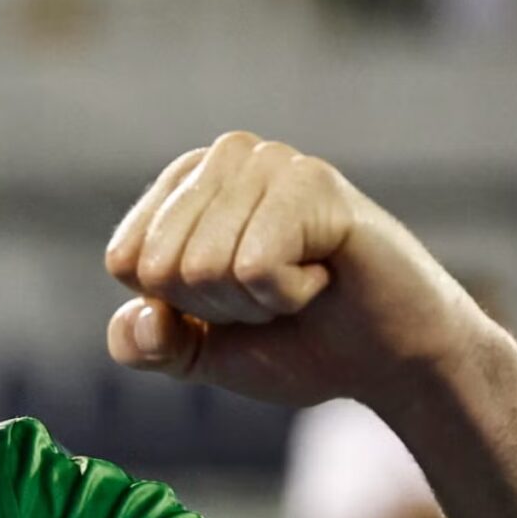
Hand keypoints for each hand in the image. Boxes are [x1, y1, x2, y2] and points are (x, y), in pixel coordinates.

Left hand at [103, 131, 501, 409]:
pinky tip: (325, 275)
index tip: (235, 301)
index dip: (178, 308)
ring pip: (203, 266)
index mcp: (182, 185)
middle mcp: (222, 157)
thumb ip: (145, 343)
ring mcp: (269, 161)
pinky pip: (254, 265)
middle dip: (217, 306)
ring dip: (255, 301)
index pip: (125, 261)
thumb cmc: (297, 343)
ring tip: (303, 282)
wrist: (391, 360)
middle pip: (159, 265)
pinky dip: (288, 294)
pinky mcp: (312, 180)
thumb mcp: (199, 353)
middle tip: (275, 295)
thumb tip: (141, 317)